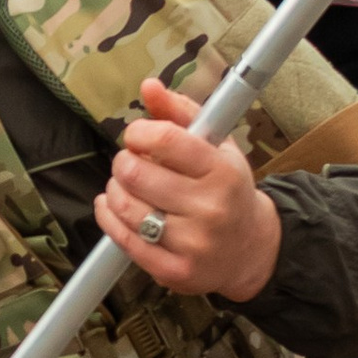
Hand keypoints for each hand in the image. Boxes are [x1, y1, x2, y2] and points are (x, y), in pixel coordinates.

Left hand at [97, 75, 282, 299]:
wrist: (249, 249)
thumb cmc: (226, 188)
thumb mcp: (215, 145)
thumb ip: (180, 112)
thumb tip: (148, 86)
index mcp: (222, 171)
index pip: (165, 139)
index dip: (138, 133)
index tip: (136, 136)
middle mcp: (210, 208)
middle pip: (136, 173)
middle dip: (123, 162)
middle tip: (130, 163)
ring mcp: (192, 243)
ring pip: (125, 207)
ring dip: (114, 189)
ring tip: (125, 185)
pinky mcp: (174, 271)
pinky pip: (123, 240)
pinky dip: (108, 217)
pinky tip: (112, 206)